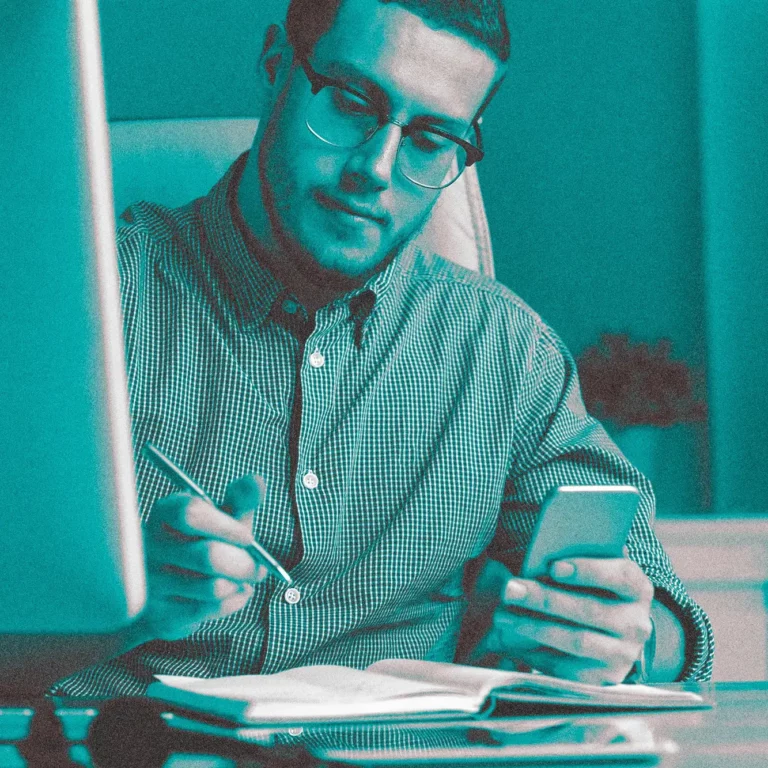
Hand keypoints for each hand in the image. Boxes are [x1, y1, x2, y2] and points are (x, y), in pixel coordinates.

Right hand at [140, 474, 268, 641]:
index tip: (248, 538)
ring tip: (243, 580)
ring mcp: (150, 582)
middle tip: (260, 569)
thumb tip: (256, 481)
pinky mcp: (158, 614)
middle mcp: (151, 545)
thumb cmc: (207, 542)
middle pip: (207, 556)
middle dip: (245, 565)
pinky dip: (231, 603)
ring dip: (240, 585)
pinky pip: (208, 611)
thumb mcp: (225, 517)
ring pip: (212, 587)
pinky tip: (233, 594)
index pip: (191, 513)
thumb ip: (242, 499)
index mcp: (166, 512)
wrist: (177, 588)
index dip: (225, 527)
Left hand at [480, 557, 653, 683]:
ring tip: (503, 616)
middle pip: (589, 610)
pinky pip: (568, 669)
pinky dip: (536, 653)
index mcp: (637, 588)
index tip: (553, 567)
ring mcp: (622, 655)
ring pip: (576, 641)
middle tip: (510, 589)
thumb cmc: (593, 589)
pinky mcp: (603, 680)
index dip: (588, 570)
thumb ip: (578, 557)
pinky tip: (512, 640)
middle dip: (544, 599)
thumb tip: (544, 552)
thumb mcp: (593, 569)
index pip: (620, 575)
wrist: (613, 633)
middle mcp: (636, 624)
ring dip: (534, 628)